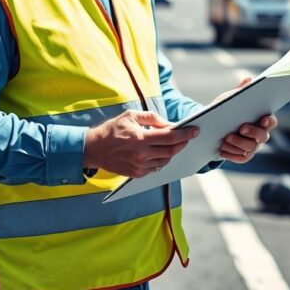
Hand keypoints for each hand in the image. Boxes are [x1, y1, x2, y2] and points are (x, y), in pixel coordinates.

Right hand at [83, 110, 198, 177]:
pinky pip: (156, 168)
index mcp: (141, 139)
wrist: (93, 149)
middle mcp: (141, 155)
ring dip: (172, 152)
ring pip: (165, 160)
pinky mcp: (137, 174)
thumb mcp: (130, 116)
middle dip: (183, 143)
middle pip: (171, 151)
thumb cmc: (112, 130)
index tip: (195, 130)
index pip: (170, 137)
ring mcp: (139, 166)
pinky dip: (162, 159)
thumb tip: (169, 124)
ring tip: (175, 143)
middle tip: (188, 137)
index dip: (185, 134)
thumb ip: (152, 118)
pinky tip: (161, 152)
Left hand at [214, 76, 276, 163]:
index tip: (263, 119)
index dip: (269, 121)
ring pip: (251, 148)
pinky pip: (241, 157)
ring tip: (226, 138)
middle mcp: (261, 134)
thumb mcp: (229, 99)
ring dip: (238, 143)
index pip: (271, 121)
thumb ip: (240, 91)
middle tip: (240, 128)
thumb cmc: (225, 110)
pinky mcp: (244, 156)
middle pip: (263, 136)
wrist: (213, 126)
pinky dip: (232, 154)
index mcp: (261, 119)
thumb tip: (248, 80)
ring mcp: (253, 146)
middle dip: (252, 132)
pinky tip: (222, 149)